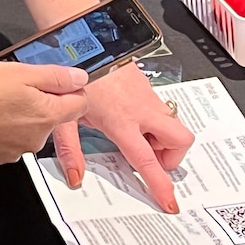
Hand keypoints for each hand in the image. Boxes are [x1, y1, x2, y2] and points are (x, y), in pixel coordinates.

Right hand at [0, 61, 87, 164]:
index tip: (56, 80)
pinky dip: (2, 127)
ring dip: (20, 114)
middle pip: (52, 116)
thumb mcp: (20, 71)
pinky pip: (9, 139)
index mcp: (46, 116)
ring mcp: (16, 151)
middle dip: (40, 100)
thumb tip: (79, 78)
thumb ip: (55, 76)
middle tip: (15, 84)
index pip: (80, 104)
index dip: (70, 88)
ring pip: (29, 128)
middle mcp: (36, 139)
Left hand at [54, 63, 192, 212]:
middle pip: (179, 140)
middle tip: (150, 158)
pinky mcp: (148, 85)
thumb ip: (70, 150)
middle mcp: (141, 108)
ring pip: (173, 123)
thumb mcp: (65, 117)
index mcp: (122, 120)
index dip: (160, 184)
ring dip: (161, 137)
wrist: (84, 42)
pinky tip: (129, 117)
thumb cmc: (74, 76)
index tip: (169, 201)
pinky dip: (153, 120)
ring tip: (134, 135)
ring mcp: (148, 95)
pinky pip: (162, 109)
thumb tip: (75, 177)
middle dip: (171, 156)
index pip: (146, 159)